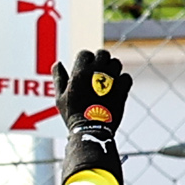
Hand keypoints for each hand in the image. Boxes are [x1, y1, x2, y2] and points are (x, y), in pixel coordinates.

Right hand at [57, 40, 131, 168]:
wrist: (91, 130)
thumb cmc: (73, 115)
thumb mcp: (60, 97)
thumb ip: (59, 78)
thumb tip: (57, 63)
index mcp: (80, 72)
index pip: (85, 54)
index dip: (85, 59)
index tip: (85, 68)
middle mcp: (97, 72)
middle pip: (103, 54)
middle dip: (101, 60)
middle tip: (99, 71)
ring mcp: (111, 80)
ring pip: (116, 63)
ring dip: (112, 68)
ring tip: (108, 79)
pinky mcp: (122, 90)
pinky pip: (126, 77)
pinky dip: (123, 81)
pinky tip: (116, 88)